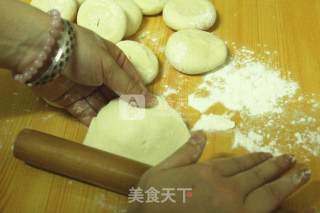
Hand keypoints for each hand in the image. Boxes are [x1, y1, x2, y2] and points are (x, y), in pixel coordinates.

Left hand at [32, 26, 156, 124]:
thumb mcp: (110, 66)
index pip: (131, 78)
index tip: (151, 108)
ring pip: (103, 106)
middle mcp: (100, 74)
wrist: (42, 53)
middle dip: (127, 106)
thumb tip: (152, 101)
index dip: (141, 92)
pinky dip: (96, 122)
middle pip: (118, 94)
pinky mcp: (72, 101)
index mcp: (112, 60)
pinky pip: (87, 113)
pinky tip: (108, 131)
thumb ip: (129, 86)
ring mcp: (86, 88)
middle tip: (140, 123)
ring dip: (112, 116)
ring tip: (126, 130)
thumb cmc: (83, 53)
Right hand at [128, 131, 310, 212]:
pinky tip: (294, 205)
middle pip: (257, 176)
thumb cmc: (154, 198)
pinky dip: (280, 209)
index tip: (268, 155)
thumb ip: (185, 152)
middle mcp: (226, 190)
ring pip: (267, 194)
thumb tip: (200, 133)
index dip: (256, 159)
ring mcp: (235, 211)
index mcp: (208, 174)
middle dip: (276, 167)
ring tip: (300, 174)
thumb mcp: (163, 170)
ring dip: (285, 183)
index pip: (238, 163)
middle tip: (291, 160)